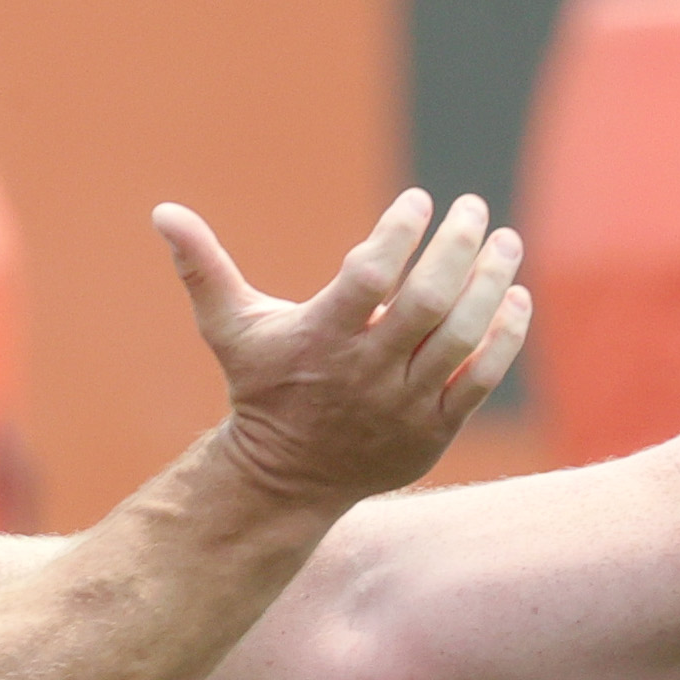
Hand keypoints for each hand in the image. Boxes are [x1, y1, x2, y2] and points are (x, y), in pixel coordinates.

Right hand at [155, 188, 529, 511]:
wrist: (285, 479)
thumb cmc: (262, 388)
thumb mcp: (230, 328)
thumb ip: (204, 268)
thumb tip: (163, 212)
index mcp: (320, 340)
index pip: (370, 277)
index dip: (399, 234)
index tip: (420, 200)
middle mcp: (366, 372)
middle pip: (426, 303)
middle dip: (457, 249)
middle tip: (475, 208)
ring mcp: (404, 405)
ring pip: (461, 338)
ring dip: (490, 285)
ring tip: (507, 242)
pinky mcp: (433, 431)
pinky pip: (480, 381)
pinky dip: (504, 339)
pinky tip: (516, 297)